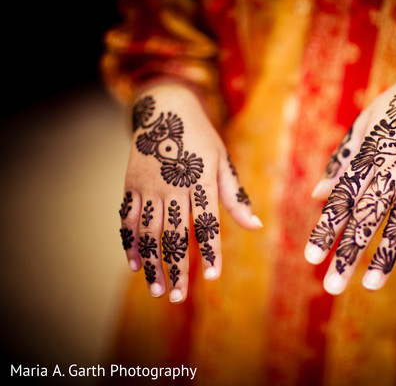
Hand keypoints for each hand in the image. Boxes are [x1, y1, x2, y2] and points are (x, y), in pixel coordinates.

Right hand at [118, 83, 261, 302]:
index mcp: (200, 178)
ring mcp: (148, 184)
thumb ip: (234, 196)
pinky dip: (129, 242)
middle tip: (179, 297)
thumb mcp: (222, 161)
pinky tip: (134, 264)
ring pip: (148, 231)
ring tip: (157, 290)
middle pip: (175, 233)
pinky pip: (127, 218)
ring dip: (151, 263)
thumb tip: (255, 227)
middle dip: (177, 268)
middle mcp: (173, 184)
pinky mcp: (131, 184)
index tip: (213, 276)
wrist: (165, 109)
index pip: (207, 222)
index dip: (210, 250)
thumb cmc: (201, 139)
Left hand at [305, 36, 395, 294]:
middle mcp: (395, 162)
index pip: (342, 197)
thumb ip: (342, 159)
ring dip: (387, 253)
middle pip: (368, 214)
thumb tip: (316, 194)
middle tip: (332, 286)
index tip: (311, 258)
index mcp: (371, 151)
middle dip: (348, 251)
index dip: (326, 228)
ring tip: (370, 284)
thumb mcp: (367, 122)